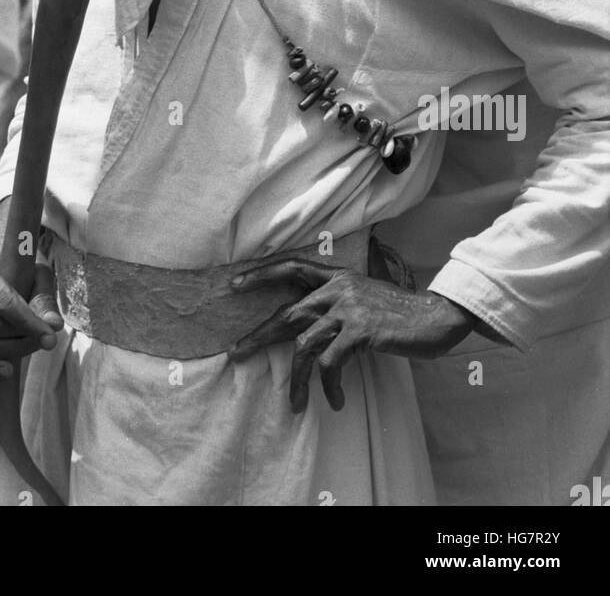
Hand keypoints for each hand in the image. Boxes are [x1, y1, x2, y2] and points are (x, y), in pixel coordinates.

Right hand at [0, 199, 63, 378]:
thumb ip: (44, 297)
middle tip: (48, 340)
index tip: (51, 337)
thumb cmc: (19, 265)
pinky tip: (8, 370)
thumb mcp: (36, 271)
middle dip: (23, 338)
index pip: (3, 301)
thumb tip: (54, 326)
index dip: (28, 322)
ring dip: (11, 352)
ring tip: (34, 346)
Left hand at [228, 261, 475, 412]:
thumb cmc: (401, 314)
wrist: (437, 317)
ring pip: (306, 346)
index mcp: (338, 277)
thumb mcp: (365, 298)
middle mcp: (338, 288)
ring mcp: (349, 308)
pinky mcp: (361, 331)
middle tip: (235, 353)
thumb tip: (310, 328)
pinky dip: (329, 386)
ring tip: (297, 405)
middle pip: (288, 314)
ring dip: (299, 380)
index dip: (261, 274)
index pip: (292, 267)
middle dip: (259, 336)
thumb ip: (338, 305)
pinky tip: (336, 400)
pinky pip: (331, 363)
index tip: (234, 284)